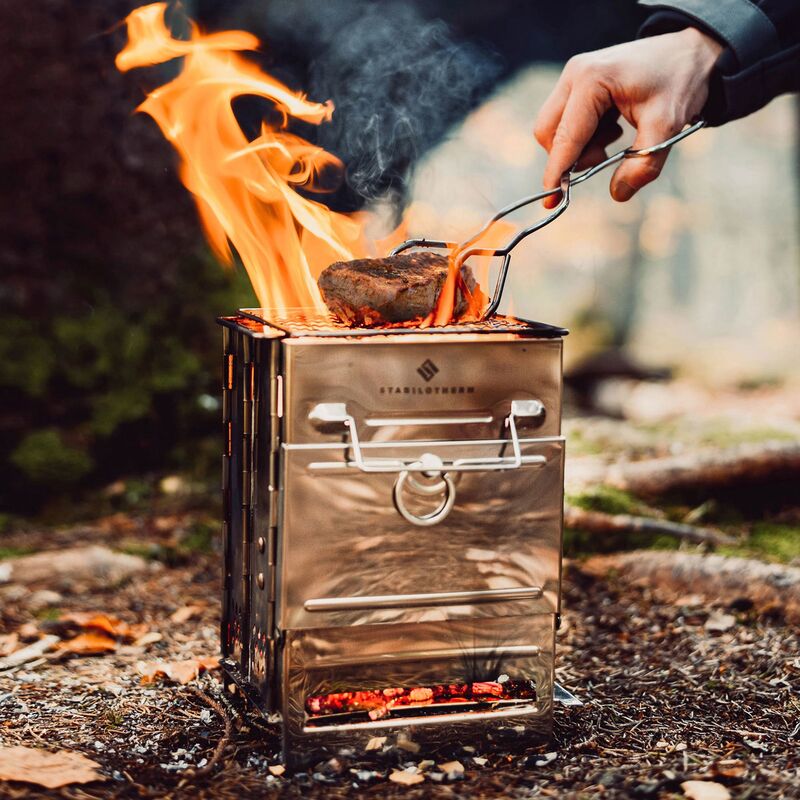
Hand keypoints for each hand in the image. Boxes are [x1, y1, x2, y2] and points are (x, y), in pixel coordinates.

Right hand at [534, 27, 722, 205]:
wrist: (690, 52)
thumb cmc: (679, 82)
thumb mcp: (668, 127)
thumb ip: (643, 165)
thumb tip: (617, 193)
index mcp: (592, 80)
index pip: (565, 137)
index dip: (557, 173)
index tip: (550, 203)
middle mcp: (575, 74)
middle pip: (548, 133)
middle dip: (571, 156)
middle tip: (605, 158)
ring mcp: (573, 77)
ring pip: (555, 129)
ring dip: (580, 147)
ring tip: (615, 136)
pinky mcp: (577, 84)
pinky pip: (565, 122)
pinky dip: (585, 136)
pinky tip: (612, 127)